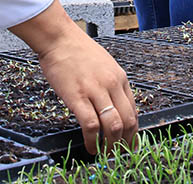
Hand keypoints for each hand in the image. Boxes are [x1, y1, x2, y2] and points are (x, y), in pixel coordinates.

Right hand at [12, 1, 137, 153]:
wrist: (58, 38)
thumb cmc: (77, 50)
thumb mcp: (104, 64)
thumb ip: (110, 85)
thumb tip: (112, 107)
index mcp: (120, 78)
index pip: (134, 111)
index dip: (133, 132)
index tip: (129, 143)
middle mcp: (112, 85)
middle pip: (128, 121)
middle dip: (126, 143)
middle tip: (119, 154)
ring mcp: (95, 91)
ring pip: (113, 126)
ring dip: (111, 146)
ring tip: (105, 155)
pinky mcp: (78, 96)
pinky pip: (91, 125)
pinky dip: (93, 141)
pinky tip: (90, 147)